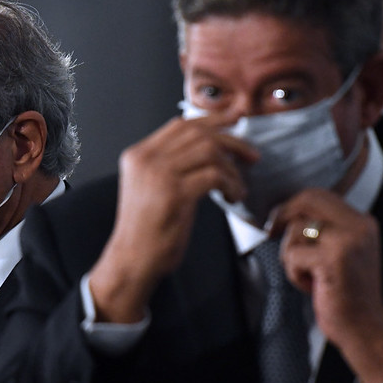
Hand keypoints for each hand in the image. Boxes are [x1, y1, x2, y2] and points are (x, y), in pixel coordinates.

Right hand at [89, 113, 258, 322]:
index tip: (236, 121)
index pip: (181, 124)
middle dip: (232, 141)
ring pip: (210, 151)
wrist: (132, 261)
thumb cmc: (146, 231)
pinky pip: (215, 176)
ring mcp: (159, 174)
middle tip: (251, 155)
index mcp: (138, 155)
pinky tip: (233, 198)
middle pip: (198, 133)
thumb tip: (209, 149)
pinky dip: (231, 185)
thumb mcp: (150, 188)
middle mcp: (146, 159)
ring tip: (237, 188)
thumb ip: (169, 165)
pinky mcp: (174, 193)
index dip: (213, 120)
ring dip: (232, 169)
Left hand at [269, 188, 382, 382]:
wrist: (365, 329)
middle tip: (272, 231)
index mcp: (363, 222)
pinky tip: (311, 286)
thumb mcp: (345, 253)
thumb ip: (327, 229)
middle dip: (284, 215)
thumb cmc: (348, 295)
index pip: (320, 194)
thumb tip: (290, 213)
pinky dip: (294, 273)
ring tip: (309, 275)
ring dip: (292, 255)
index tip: (279, 219)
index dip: (293, 204)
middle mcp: (359, 226)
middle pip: (308, 200)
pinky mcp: (332, 259)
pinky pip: (293, 255)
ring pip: (297, 229)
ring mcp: (347, 241)